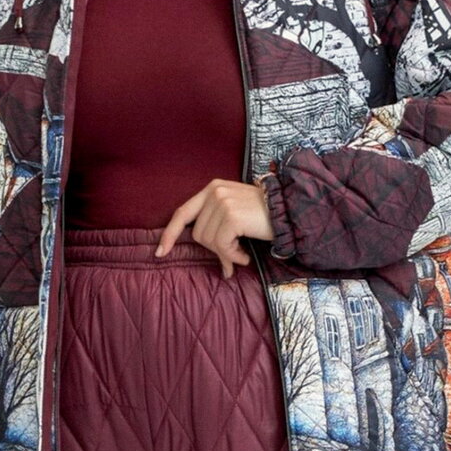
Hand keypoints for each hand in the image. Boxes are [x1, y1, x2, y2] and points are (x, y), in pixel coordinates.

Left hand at [154, 178, 272, 278]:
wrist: (290, 210)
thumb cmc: (263, 216)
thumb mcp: (235, 215)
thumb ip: (216, 228)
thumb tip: (217, 262)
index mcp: (212, 188)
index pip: (182, 213)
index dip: (169, 234)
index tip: (160, 252)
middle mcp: (215, 191)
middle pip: (197, 234)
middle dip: (214, 249)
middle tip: (233, 254)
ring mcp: (223, 202)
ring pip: (208, 241)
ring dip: (226, 253)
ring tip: (241, 253)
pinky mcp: (232, 215)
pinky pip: (221, 245)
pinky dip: (233, 256)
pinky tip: (245, 255)